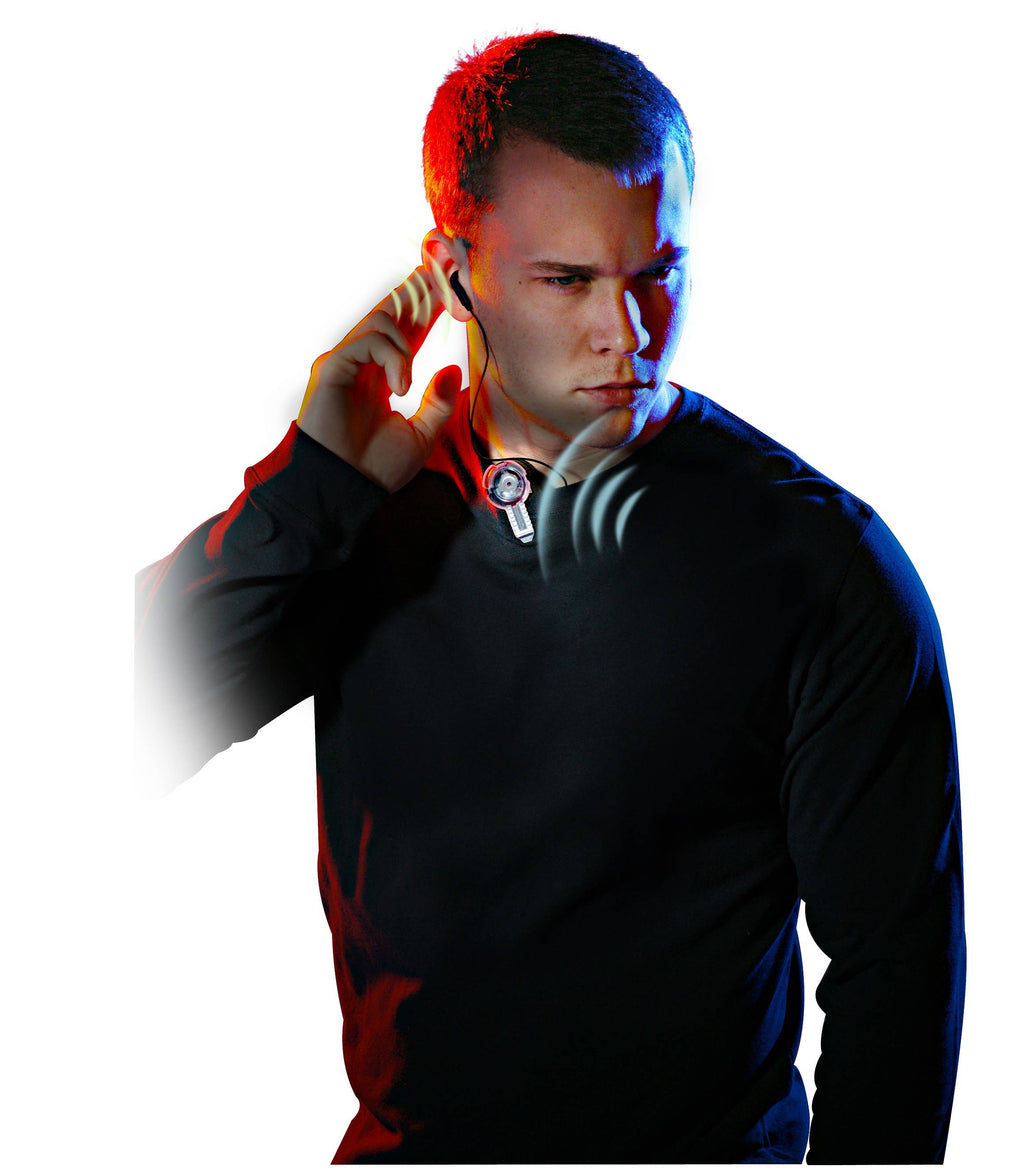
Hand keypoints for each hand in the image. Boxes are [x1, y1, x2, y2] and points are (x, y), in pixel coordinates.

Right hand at [297, 265, 462, 491]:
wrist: (348, 489)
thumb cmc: (377, 468)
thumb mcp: (422, 435)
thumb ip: (438, 403)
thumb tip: (452, 370)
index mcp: (383, 376)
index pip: (408, 331)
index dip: (428, 307)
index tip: (451, 287)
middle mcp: (363, 364)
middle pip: (392, 312)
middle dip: (419, 291)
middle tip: (443, 272)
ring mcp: (346, 363)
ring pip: (380, 321)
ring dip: (406, 339)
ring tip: (408, 380)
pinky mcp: (332, 368)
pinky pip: (367, 341)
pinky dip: (392, 357)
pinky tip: (400, 387)